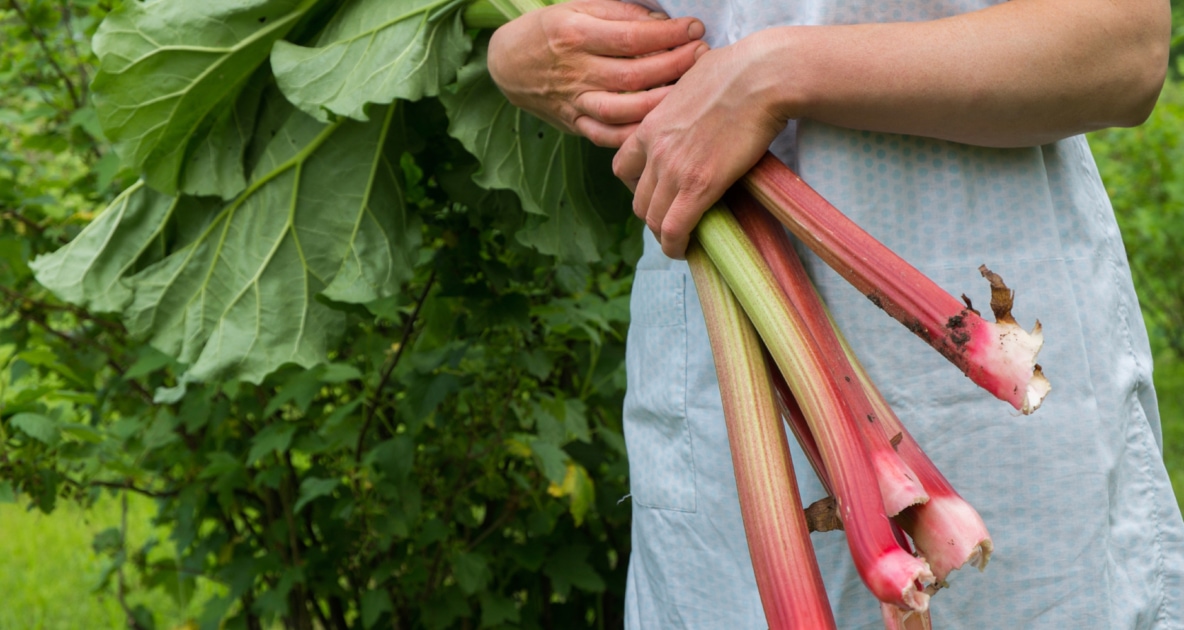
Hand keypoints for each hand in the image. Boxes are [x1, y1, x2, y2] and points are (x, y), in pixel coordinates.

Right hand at [487, 0, 706, 147]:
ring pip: (623, 109)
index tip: (695, 29)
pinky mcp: (574, 122)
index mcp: (576, 34)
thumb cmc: (551, 30)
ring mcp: (574, 100)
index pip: (631, 37)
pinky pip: (606, 135)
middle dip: (674, 66)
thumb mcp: (579, 8)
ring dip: (660, 103)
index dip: (668, 34)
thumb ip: (619, 14)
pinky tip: (659, 127)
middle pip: (634, 74)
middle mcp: (575, 70)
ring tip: (688, 92)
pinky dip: (634, 135)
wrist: (509, 63)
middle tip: (702, 57)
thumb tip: (660, 23)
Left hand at [612, 34, 788, 257]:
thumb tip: (697, 93)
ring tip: (683, 239)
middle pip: (638, 200)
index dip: (637, 187)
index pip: (622, 168)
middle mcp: (654, 150)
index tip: (657, 194)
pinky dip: (676, 245)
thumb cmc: (738, 69)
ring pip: (653, 219)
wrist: (761, 76)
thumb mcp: (691, 79)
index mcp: (650, 125)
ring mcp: (673, 169)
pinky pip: (674, 228)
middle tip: (674, 221)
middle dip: (653, 215)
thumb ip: (684, 98)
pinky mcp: (699, 185)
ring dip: (665, 234)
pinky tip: (686, 250)